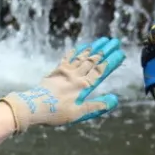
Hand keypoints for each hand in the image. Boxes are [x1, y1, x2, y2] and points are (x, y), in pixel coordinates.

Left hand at [0, 37, 123, 132]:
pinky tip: (81, 46)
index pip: (101, 71)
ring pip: (82, 57)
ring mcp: (65, 72)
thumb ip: (97, 106)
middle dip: (105, 50)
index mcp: (83, 86)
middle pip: (93, 60)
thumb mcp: (79, 113)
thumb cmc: (56, 112)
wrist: (33, 106)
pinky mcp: (56, 72)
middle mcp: (76, 76)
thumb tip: (114, 100)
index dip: (111, 61)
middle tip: (115, 41)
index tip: (120, 52)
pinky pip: (68, 58)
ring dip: (93, 48)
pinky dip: (77, 51)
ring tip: (102, 40)